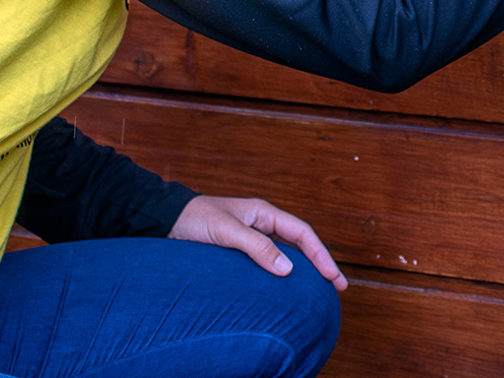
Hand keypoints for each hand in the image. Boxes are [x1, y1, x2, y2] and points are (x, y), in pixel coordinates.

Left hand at [170, 194, 347, 291]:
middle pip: (300, 244)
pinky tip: (286, 290)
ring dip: (304, 271)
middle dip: (321, 263)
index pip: (302, 233)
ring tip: (319, 291)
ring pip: (286, 255)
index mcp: (264, 212)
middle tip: (339, 286)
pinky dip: (282, 276)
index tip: (333, 276)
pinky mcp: (240, 253)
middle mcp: (261, 224)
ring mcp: (252, 238)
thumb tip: (288, 269)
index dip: (320, 254)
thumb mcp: (226, 231)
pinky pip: (269, 264)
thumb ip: (256, 247)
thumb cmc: (194, 218)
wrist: (165, 221)